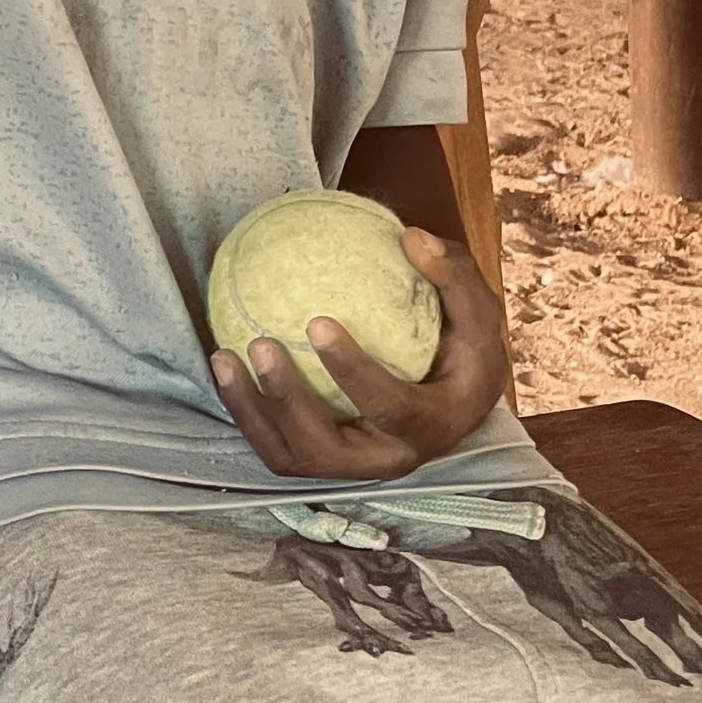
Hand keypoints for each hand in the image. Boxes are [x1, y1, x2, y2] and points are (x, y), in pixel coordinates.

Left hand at [210, 227, 510, 482]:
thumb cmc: (467, 349)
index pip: (389, 407)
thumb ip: (453, 274)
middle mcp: (386, 458)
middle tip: (261, 344)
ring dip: (250, 411)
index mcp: (430, 427)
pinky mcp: (322, 459)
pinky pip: (274, 443)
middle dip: (286, 402)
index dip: (352, 372)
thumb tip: (412, 237)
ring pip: (290, 456)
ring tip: (223, 356)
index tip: (317, 322)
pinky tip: (223, 360)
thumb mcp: (478, 312)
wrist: (459, 401)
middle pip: (325, 450)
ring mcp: (350, 465)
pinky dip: (244, 410)